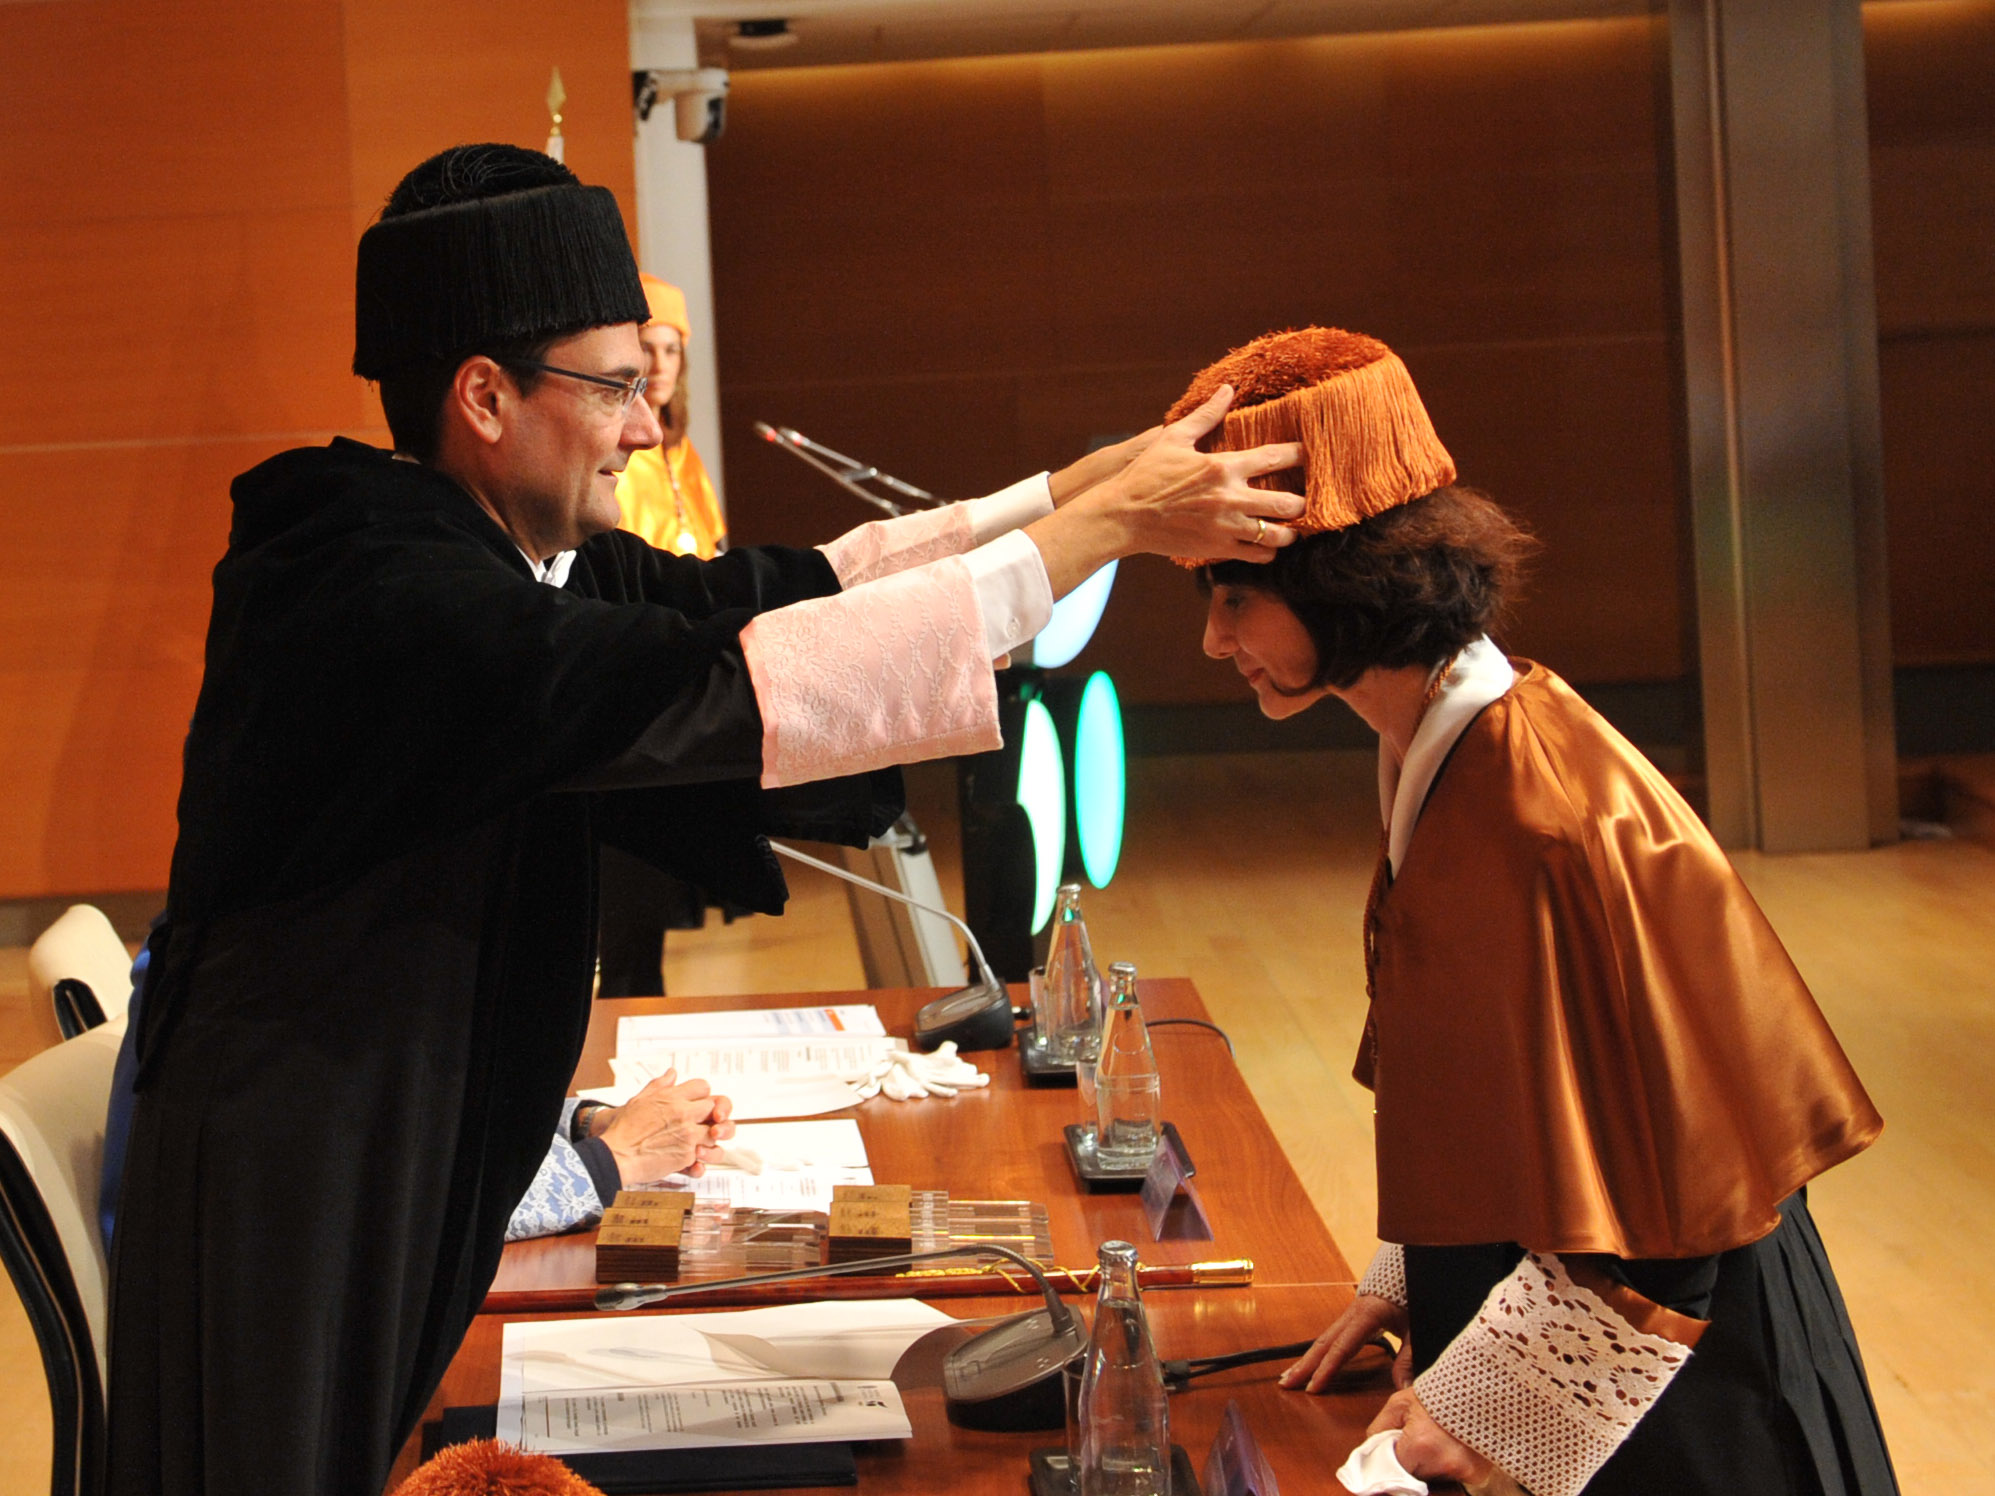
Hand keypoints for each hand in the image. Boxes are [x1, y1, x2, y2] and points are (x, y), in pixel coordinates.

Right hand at [594, 1069, 736, 1183]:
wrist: (616, 1156)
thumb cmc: (624, 1130)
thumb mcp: (639, 1100)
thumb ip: (659, 1085)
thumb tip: (671, 1073)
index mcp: (671, 1097)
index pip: (702, 1087)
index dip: (700, 1095)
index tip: (696, 1102)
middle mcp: (683, 1113)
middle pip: (712, 1106)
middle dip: (706, 1114)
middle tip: (697, 1121)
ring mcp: (687, 1134)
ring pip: (713, 1131)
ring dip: (705, 1136)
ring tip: (694, 1140)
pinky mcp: (688, 1154)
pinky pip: (703, 1152)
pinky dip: (698, 1155)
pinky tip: (688, 1155)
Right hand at [1024, 385, 1304, 595]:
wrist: (1124, 516)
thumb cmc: (1146, 475)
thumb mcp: (1173, 438)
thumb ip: (1206, 415)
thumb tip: (1227, 389)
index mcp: (1223, 467)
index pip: (1277, 458)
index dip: (1300, 455)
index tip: (1311, 455)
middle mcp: (1231, 499)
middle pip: (1288, 504)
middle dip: (1302, 503)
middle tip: (1304, 499)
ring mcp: (1226, 527)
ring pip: (1278, 535)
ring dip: (1290, 531)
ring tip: (1290, 526)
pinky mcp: (1217, 549)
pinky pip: (1258, 555)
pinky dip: (1268, 551)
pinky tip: (1266, 543)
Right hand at [1280, 1293, 1411, 1392]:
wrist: (1409, 1271)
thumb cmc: (1411, 1298)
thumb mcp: (1415, 1329)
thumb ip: (1408, 1358)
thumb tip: (1403, 1386)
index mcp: (1366, 1315)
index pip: (1342, 1347)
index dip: (1326, 1369)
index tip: (1312, 1387)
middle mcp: (1352, 1314)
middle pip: (1323, 1342)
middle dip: (1304, 1364)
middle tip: (1286, 1383)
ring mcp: (1349, 1314)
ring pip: (1323, 1339)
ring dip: (1305, 1359)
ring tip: (1288, 1377)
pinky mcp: (1351, 1317)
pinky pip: (1330, 1336)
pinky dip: (1316, 1351)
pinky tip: (1309, 1362)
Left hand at [1366, 1389, 1497, 1489]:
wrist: (1477, 1388)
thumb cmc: (1437, 1393)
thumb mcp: (1400, 1404)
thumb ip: (1380, 1428)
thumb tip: (1371, 1449)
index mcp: (1420, 1445)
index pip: (1395, 1469)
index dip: (1393, 1459)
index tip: (1395, 1450)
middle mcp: (1443, 1463)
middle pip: (1415, 1475)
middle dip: (1413, 1461)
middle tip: (1419, 1438)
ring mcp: (1463, 1472)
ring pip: (1435, 1477)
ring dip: (1432, 1464)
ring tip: (1438, 1440)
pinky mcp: (1477, 1475)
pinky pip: (1455, 1477)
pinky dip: (1451, 1466)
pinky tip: (1453, 1446)